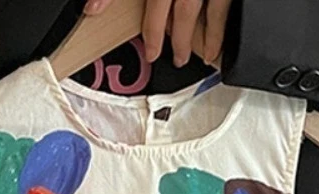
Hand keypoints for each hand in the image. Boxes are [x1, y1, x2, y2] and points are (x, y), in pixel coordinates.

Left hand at [86, 0, 232, 66]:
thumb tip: (91, 10)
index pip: (155, 12)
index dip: (153, 36)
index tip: (152, 53)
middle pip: (183, 16)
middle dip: (179, 42)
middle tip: (178, 60)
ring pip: (211, 14)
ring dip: (209, 38)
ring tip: (207, 56)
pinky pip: (227, 9)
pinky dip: (225, 27)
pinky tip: (224, 38)